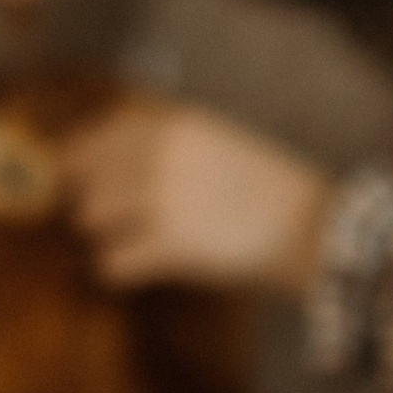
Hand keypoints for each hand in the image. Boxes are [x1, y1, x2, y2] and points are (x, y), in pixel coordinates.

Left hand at [64, 101, 333, 294]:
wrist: (312, 227)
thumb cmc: (265, 190)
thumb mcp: (213, 142)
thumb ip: (159, 145)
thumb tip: (95, 167)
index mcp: (171, 122)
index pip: (92, 137)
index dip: (79, 164)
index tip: (80, 184)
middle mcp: (159, 151)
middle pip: (79, 180)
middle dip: (91, 205)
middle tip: (113, 223)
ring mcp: (162, 196)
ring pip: (88, 220)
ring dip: (105, 236)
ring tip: (135, 244)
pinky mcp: (169, 243)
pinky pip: (109, 263)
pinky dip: (119, 270)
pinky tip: (141, 269)